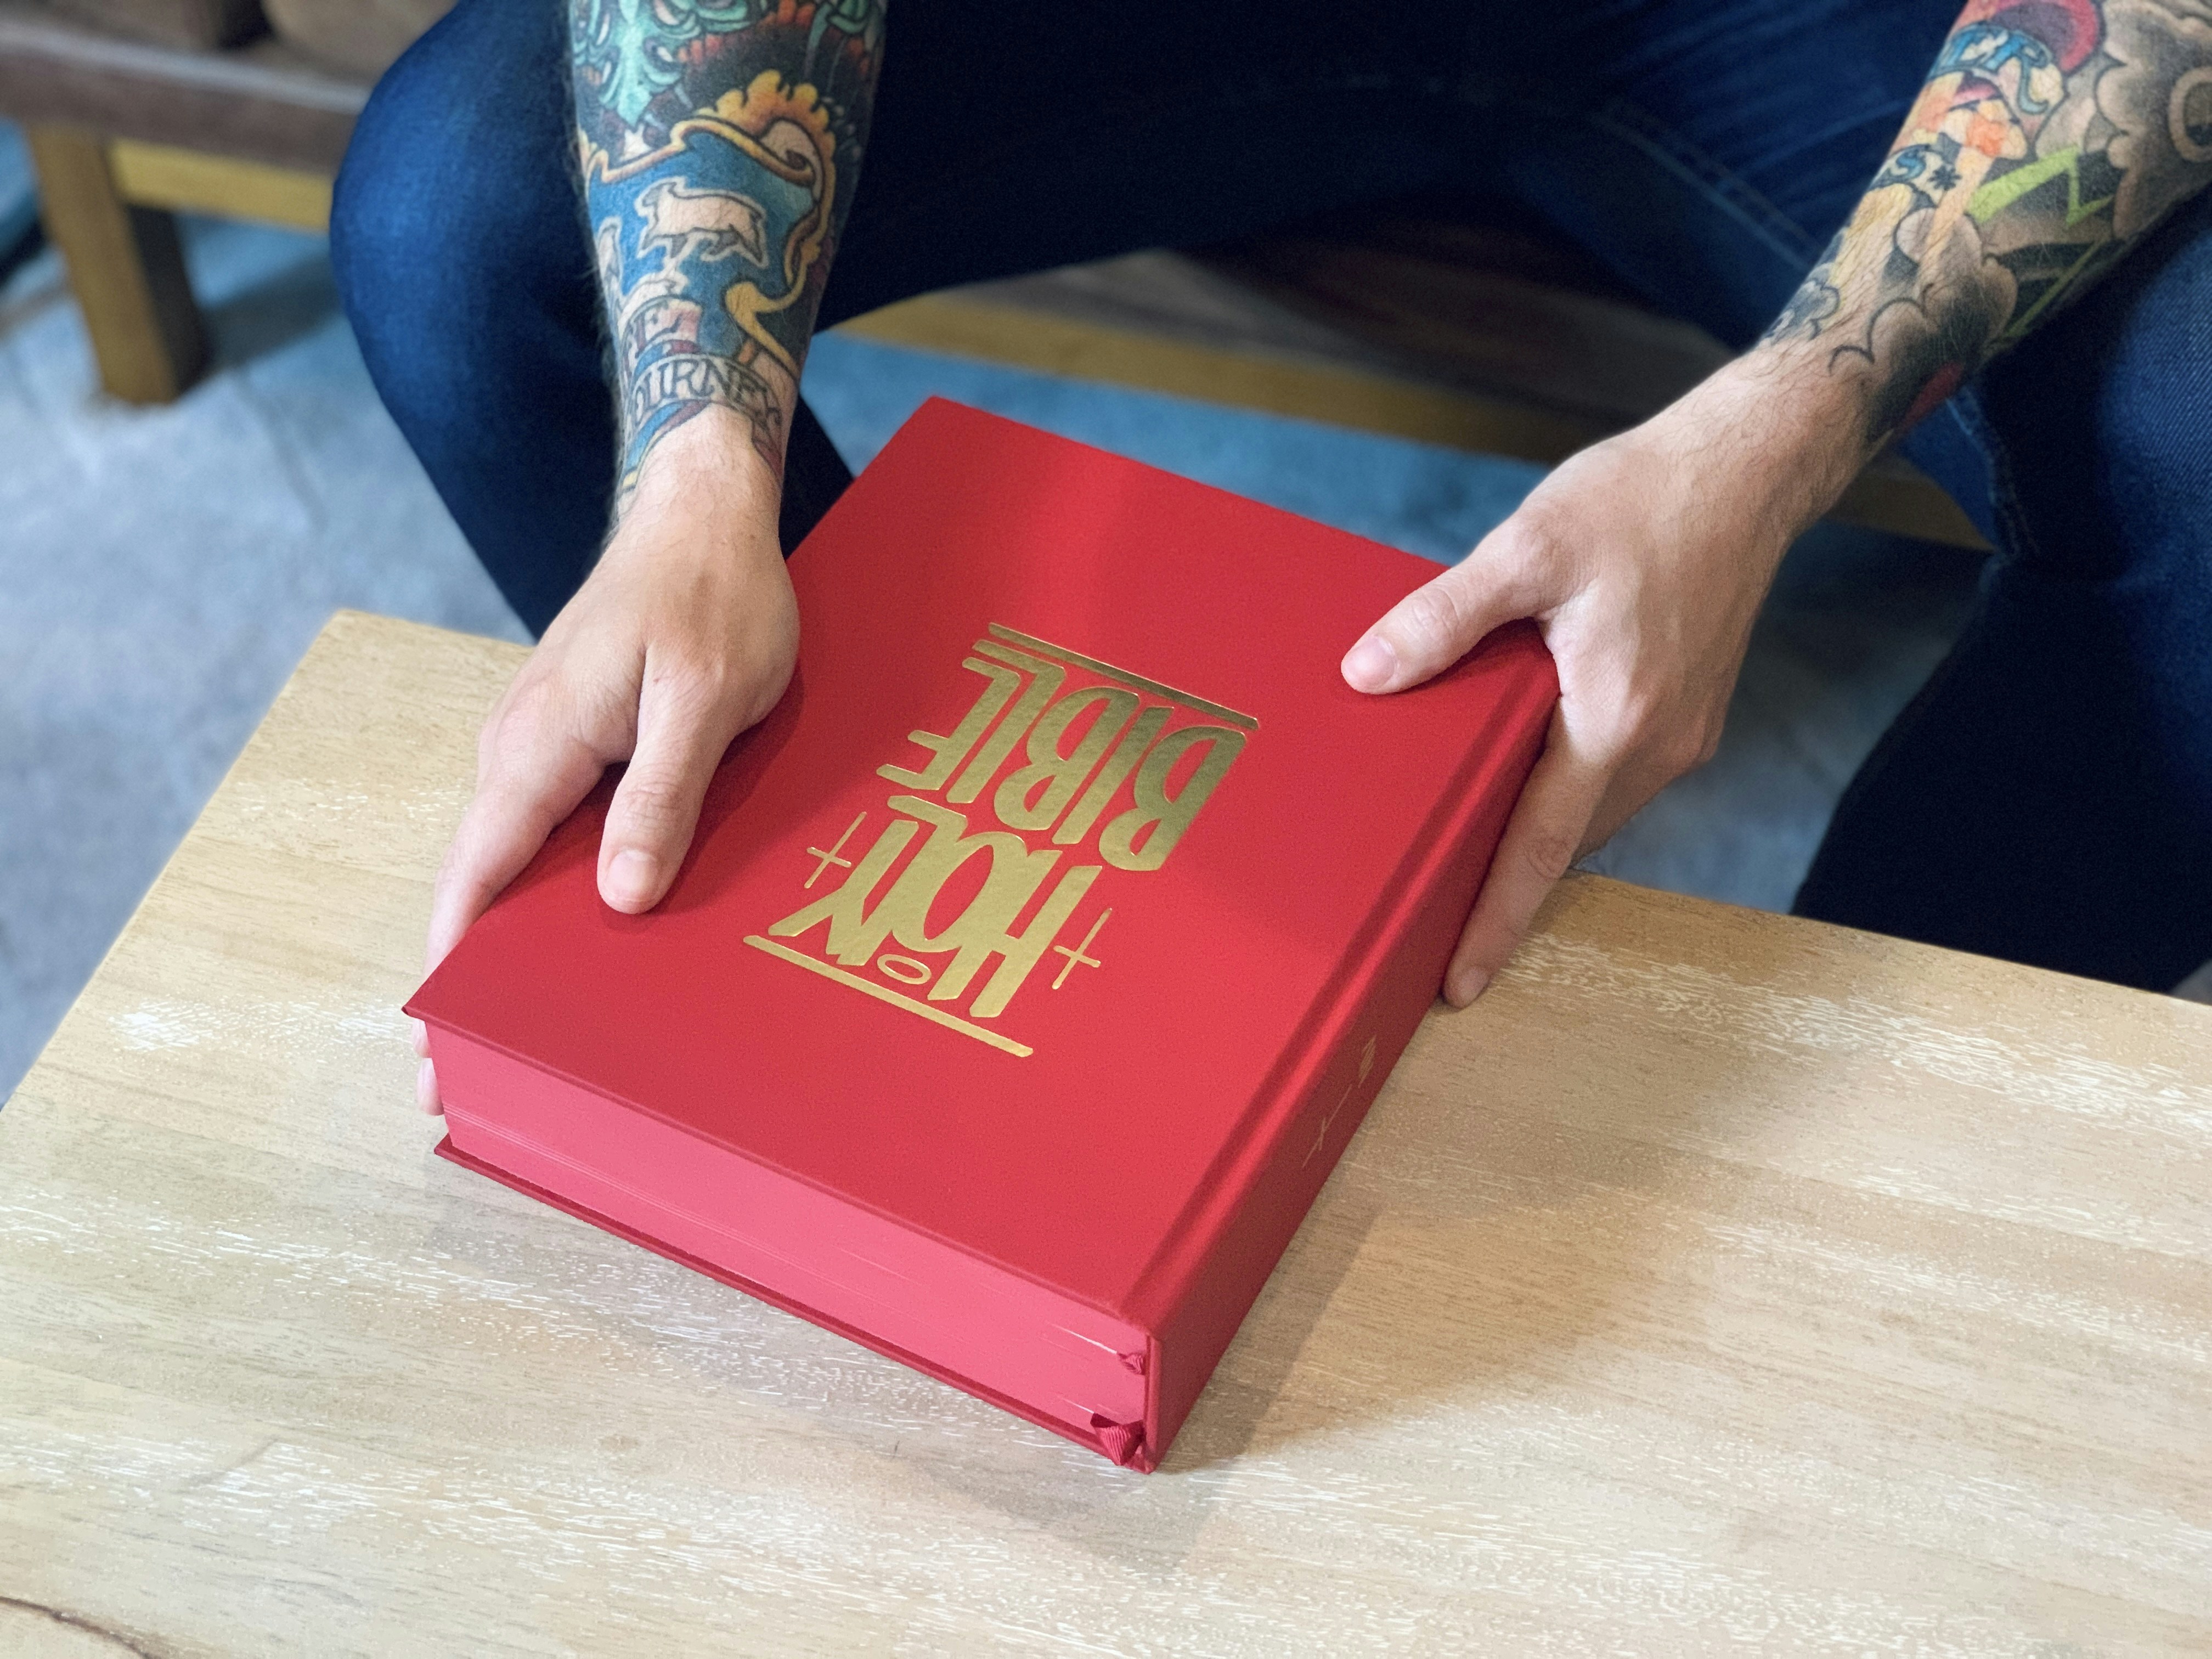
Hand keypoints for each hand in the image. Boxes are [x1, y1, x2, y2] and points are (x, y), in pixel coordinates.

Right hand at [412, 410, 800, 1112]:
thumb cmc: (714, 594)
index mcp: (541, 744)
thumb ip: (662, 794)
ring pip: (519, 862)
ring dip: (520, 940)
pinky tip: (591, 940)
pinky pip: (554, 831)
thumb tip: (619, 897)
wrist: (702, 509)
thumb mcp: (705, 696)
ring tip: (534, 1033)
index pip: (476, 876)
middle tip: (477, 1076)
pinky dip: (558, 890)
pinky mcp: (577, 742)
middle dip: (476, 978)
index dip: (453, 969)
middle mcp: (522, 750)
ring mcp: (545, 745)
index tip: (439, 1050)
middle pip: (485, 883)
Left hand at [1339, 360, 1864, 1006]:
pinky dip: (1564, 789)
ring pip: (1590, 812)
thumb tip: (1368, 673)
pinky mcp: (1687, 715)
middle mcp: (1658, 745)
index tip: (1459, 984)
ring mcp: (1680, 736)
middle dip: (1503, 886)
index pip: (1539, 847)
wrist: (1748, 468)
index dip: (1494, 919)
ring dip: (1534, 834)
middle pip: (1564, 842)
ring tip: (1458, 852)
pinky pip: (1612, 778)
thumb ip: (1445, 617)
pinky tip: (1517, 771)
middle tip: (1426, 924)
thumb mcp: (1528, 546)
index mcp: (1615, 717)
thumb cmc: (1643, 499)